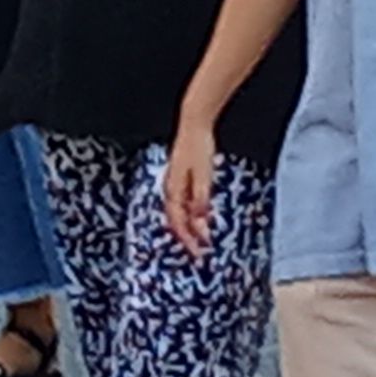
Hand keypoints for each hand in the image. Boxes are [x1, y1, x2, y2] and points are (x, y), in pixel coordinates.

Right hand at [161, 122, 218, 257]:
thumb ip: (201, 198)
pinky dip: (193, 213)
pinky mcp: (183, 177)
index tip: (197, 252)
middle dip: (188, 236)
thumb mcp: (204, 175)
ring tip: (204, 237)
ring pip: (181, 211)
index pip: (178, 221)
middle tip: (200, 251)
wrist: (195, 124)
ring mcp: (176, 182)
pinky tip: (203, 217)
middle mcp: (172, 187)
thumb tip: (198, 219)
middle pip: (177, 219)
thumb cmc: (198, 146)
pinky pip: (185, 202)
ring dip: (192, 226)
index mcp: (173, 188)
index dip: (187, 238)